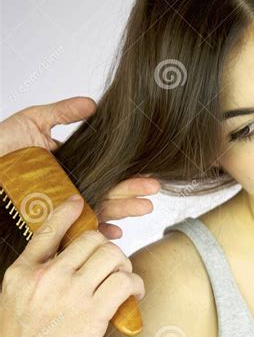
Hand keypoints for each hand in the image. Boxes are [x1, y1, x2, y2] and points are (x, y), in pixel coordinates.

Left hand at [0, 97, 160, 238]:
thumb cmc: (0, 148)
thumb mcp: (32, 122)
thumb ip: (62, 113)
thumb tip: (93, 104)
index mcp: (70, 169)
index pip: (105, 173)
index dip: (125, 174)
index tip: (146, 172)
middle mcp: (70, 191)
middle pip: (108, 193)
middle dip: (133, 192)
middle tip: (155, 190)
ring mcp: (61, 208)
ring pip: (98, 211)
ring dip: (123, 211)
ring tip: (145, 207)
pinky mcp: (50, 223)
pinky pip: (76, 231)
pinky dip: (95, 232)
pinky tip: (113, 232)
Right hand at [0, 195, 145, 336]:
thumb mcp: (16, 308)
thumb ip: (38, 287)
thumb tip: (73, 280)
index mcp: (22, 274)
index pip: (47, 230)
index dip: (67, 213)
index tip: (79, 204)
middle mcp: (45, 276)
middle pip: (91, 239)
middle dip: (108, 251)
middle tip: (113, 272)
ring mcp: (68, 292)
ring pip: (112, 254)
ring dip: (124, 268)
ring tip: (124, 286)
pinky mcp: (91, 313)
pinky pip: (125, 282)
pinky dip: (135, 286)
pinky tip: (133, 297)